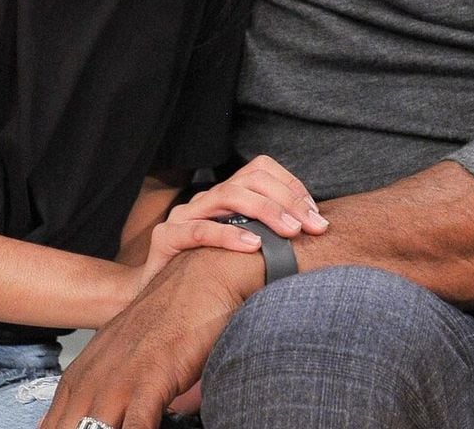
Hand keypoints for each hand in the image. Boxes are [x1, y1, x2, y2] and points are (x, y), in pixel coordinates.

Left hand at [42, 249, 261, 428]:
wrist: (201, 277)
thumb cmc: (170, 317)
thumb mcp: (126, 352)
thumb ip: (108, 386)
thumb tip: (105, 414)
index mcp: (85, 372)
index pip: (54, 419)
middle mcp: (96, 377)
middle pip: (68, 425)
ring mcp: (122, 378)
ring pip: (94, 428)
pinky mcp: (153, 377)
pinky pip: (137, 423)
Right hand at [136, 155, 327, 286]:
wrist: (156, 304)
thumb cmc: (208, 278)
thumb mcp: (245, 255)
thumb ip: (272, 238)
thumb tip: (317, 234)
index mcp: (225, 199)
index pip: (261, 170)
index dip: (292, 187)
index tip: (316, 215)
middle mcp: (205, 200)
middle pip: (250, 178)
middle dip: (287, 199)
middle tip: (313, 226)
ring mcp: (183, 216)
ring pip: (228, 195)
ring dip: (266, 211)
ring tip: (291, 233)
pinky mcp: (166, 239)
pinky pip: (199, 230)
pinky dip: (229, 235)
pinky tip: (253, 246)